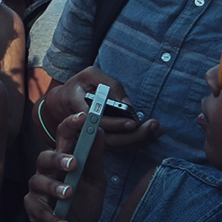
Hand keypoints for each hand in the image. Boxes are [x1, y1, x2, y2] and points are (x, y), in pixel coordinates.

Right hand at [25, 112, 105, 221]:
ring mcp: (38, 189)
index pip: (64, 137)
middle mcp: (47, 170)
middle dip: (58, 158)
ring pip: (39, 182)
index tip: (83, 116)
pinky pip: (39, 210)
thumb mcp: (95, 180)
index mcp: (64, 159)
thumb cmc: (83, 202)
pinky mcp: (33, 208)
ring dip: (54, 188)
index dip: (71, 125)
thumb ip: (94, 159)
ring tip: (69, 195)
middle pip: (45, 156)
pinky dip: (53, 218)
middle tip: (73, 163)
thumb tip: (99, 131)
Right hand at [42, 67, 161, 153]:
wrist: (65, 101)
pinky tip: (151, 134)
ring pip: (116, 147)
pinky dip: (137, 143)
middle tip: (153, 126)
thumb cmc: (80, 85)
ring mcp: (93, 137)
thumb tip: (128, 104)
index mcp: (79, 110)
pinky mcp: (101, 141)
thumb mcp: (91, 75)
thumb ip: (109, 85)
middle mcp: (84, 129)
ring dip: (139, 141)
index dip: (115, 124)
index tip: (133, 122)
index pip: (97, 122)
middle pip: (109, 140)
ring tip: (157, 130)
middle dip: (134, 136)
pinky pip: (119, 147)